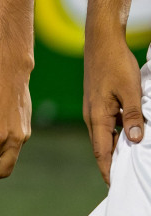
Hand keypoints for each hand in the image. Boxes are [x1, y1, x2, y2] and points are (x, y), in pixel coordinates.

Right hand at [86, 28, 144, 183]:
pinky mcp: (98, 101)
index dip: (108, 170)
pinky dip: (117, 134)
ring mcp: (94, 108)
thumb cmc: (115, 64)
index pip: (101, 151)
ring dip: (115, 148)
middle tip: (123, 178)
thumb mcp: (131, 92)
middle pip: (101, 146)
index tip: (114, 185)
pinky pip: (107, 124)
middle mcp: (91, 115)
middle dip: (111, 163)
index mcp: (96, 116)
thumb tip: (135, 141)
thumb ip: (133, 117)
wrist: (102, 41)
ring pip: (105, 135)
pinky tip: (129, 135)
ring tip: (128, 161)